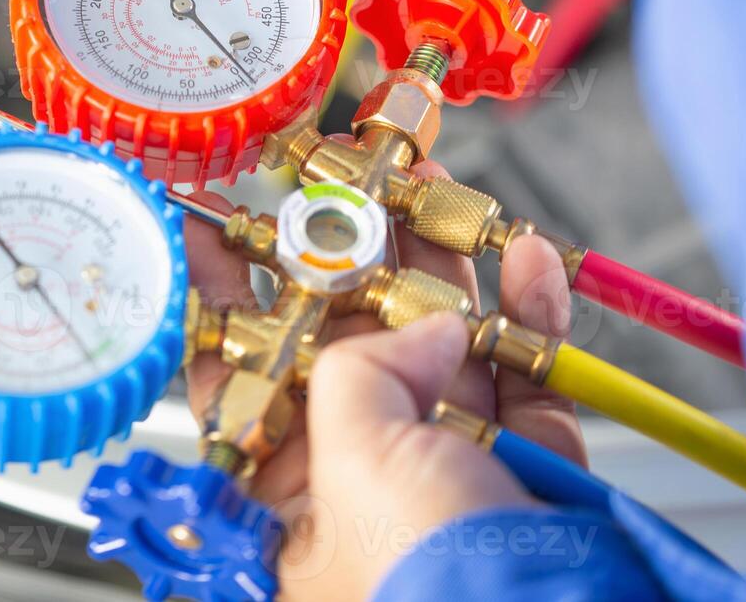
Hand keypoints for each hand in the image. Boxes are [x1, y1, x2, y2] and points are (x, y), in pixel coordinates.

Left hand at [182, 161, 584, 600]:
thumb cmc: (428, 588)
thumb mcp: (355, 459)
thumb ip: (362, 369)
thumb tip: (426, 329)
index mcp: (286, 495)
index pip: (237, 375)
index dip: (226, 297)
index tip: (215, 227)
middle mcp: (358, 478)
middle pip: (344, 341)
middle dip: (353, 257)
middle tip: (353, 184)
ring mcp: (444, 469)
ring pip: (437, 344)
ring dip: (441, 264)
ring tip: (436, 193)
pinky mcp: (529, 467)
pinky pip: (523, 371)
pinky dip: (529, 312)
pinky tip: (527, 260)